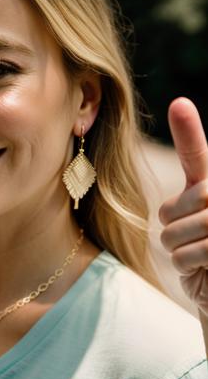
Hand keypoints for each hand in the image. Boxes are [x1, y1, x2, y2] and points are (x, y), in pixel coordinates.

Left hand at [159, 97, 207, 354]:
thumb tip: (177, 203)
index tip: (178, 105)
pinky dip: (186, 269)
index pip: (199, 156)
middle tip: (188, 240)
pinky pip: (185, 255)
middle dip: (173, 225)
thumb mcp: (187, 230)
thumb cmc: (202, 262)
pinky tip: (204, 273)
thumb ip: (182, 208)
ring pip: (175, 232)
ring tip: (199, 258)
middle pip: (179, 203)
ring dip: (178, 251)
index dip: (189, 130)